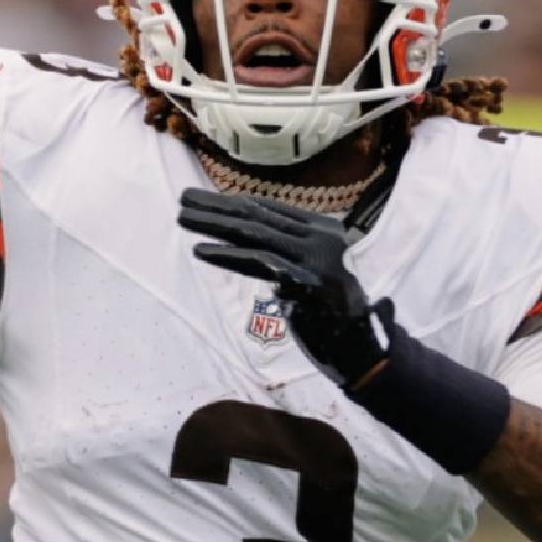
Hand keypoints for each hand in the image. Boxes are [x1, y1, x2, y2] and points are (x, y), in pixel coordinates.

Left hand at [176, 189, 392, 387]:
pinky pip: (259, 262)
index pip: (269, 209)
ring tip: (183, 218)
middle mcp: (319, 237)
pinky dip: (227, 255)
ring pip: (254, 232)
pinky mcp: (303, 281)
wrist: (357, 344)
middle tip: (183, 199)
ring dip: (214, 224)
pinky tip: (201, 250)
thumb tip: (237, 235)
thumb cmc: (327, 309)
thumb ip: (278, 251)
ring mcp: (313, 258)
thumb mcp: (303, 270)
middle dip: (216, 206)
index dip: (231, 202)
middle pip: (257, 216)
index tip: (200, 198)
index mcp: (321, 229)